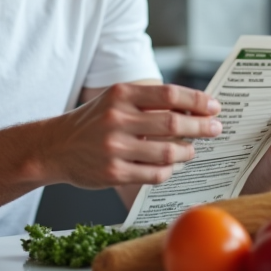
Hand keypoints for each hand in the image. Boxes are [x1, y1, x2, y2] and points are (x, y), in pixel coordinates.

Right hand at [42, 83, 221, 189]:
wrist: (55, 147)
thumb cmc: (92, 122)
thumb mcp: (115, 101)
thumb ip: (148, 102)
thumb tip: (192, 108)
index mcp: (120, 95)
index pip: (169, 95)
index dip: (197, 101)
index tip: (214, 106)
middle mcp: (117, 119)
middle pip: (173, 124)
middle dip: (202, 127)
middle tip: (216, 128)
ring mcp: (115, 148)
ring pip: (168, 153)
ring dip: (188, 152)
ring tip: (192, 150)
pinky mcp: (113, 173)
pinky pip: (155, 175)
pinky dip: (169, 171)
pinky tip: (172, 166)